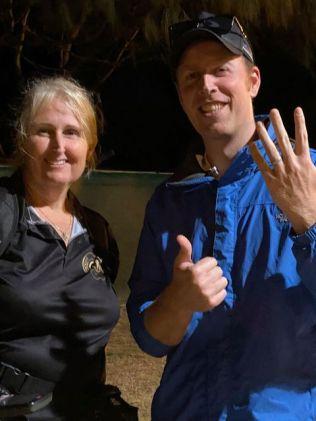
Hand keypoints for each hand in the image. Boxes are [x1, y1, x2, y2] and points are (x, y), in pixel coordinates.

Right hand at [170, 234, 227, 312]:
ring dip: (217, 281)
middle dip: (212, 272)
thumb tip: (180, 236)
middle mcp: (202, 282)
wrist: (177, 301)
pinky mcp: (211, 303)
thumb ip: (185, 249)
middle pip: (219, 270)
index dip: (206, 264)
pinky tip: (210, 292)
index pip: (213, 261)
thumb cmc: (180, 278)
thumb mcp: (180, 263)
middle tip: (204, 276)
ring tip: (208, 284)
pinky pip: (224, 292)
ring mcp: (207, 294)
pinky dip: (218, 292)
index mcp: (195, 271)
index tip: (199, 269)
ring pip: (224, 281)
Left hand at [249, 107, 315, 233]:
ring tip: (258, 124)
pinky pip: (262, 164)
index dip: (300, 122)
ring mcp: (280, 171)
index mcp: (305, 161)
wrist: (305, 211)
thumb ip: (313, 162)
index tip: (297, 110)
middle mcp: (292, 163)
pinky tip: (251, 145)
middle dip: (278, 124)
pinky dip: (256, 154)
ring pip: (271, 150)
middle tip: (273, 111)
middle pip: (283, 139)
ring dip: (264, 136)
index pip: (302, 137)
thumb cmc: (314, 193)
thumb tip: (312, 153)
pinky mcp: (271, 180)